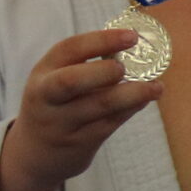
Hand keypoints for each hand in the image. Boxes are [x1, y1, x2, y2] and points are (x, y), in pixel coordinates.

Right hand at [2, 29, 160, 190]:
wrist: (34, 154)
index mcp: (43, 73)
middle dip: (102, 71)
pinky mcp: (81, 143)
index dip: (101, 40)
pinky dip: (132, 108)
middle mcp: (48, 97)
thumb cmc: (55, 104)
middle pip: (70, 81)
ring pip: (100, 106)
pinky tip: (147, 98)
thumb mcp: (54, 80)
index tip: (132, 36)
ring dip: (133, 94)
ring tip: (156, 87)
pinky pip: (112, 122)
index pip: (68, 49)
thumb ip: (84, 64)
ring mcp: (63, 123)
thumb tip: (133, 42)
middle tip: (125, 68)